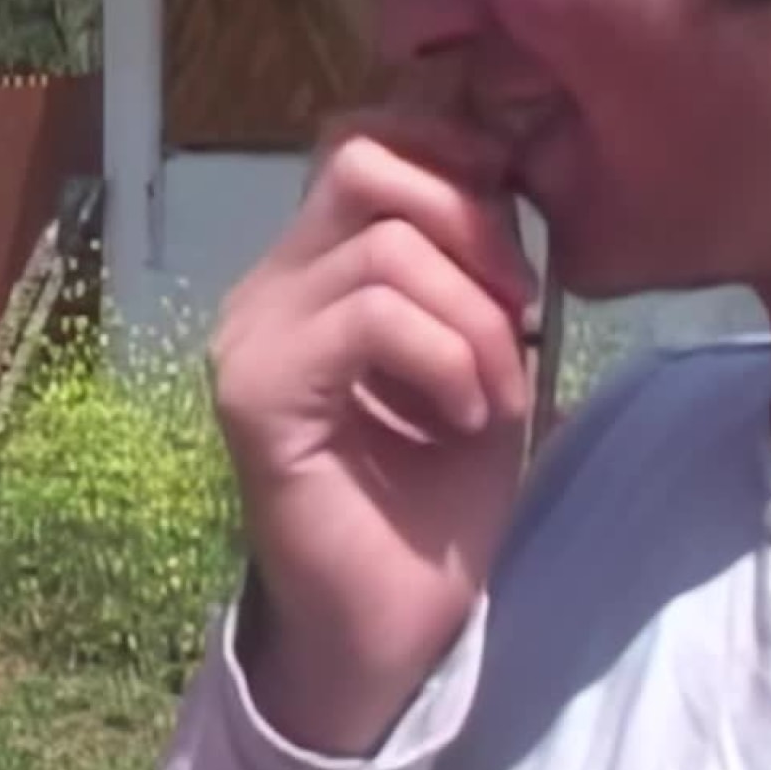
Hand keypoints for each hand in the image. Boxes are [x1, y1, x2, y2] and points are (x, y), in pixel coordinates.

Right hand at [213, 107, 536, 754]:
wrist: (394, 628)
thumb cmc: (439, 502)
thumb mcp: (483, 357)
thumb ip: (480, 267)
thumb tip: (512, 172)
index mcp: (313, 271)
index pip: (364, 141)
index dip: (455, 161)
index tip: (519, 249)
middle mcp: (266, 290)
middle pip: (360, 158)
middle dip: (471, 220)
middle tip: (518, 311)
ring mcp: (251, 338)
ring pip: (383, 246)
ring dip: (475, 319)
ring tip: (494, 395)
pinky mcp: (256, 394)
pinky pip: (368, 315)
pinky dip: (445, 358)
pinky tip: (464, 418)